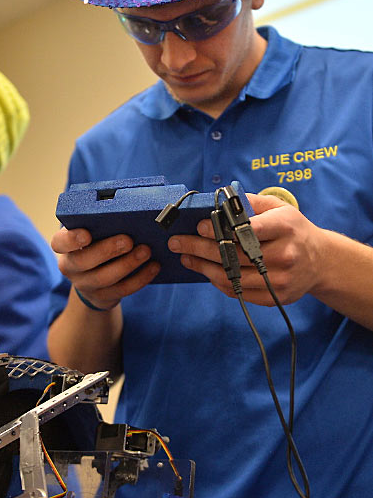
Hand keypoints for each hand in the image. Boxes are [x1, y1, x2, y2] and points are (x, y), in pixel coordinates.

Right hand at [51, 227, 159, 308]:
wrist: (94, 279)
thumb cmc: (96, 244)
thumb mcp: (91, 232)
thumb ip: (99, 223)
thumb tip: (128, 208)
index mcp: (65, 246)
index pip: (59, 242)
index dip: (70, 239)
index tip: (87, 233)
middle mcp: (71, 267)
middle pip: (83, 261)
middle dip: (107, 250)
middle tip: (128, 240)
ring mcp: (85, 284)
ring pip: (104, 278)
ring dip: (127, 264)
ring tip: (146, 251)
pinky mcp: (103, 296)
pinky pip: (122, 290)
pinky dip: (140, 278)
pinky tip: (153, 267)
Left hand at [167, 194, 325, 304]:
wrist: (321, 260)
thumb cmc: (292, 229)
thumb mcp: (278, 207)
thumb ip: (250, 202)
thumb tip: (217, 201)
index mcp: (285, 227)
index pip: (250, 229)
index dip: (222, 228)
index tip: (199, 226)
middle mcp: (285, 254)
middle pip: (235, 254)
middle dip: (200, 248)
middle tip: (176, 242)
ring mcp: (280, 279)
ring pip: (233, 275)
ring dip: (203, 266)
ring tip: (184, 257)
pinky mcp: (276, 296)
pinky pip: (239, 291)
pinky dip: (217, 281)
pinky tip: (204, 270)